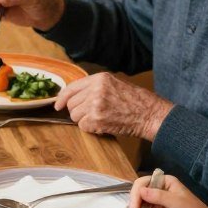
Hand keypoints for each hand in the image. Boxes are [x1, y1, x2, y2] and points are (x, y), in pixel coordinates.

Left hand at [54, 72, 172, 139]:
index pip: (72, 87)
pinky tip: (103, 124)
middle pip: (71, 104)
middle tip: (92, 114)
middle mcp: (95, 90)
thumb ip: (94, 87)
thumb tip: (72, 96)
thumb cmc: (134, 101)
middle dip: (78, 111)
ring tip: (100, 118)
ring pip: (74, 116)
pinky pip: (82, 126)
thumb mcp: (113, 84)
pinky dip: (91, 128)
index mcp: (99, 78)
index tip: (58, 105)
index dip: (62, 98)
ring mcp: (95, 105)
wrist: (148, 114)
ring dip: (84, 120)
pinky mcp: (96, 119)